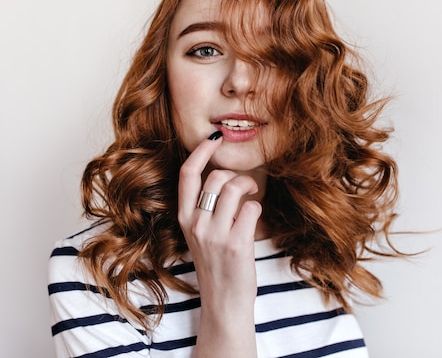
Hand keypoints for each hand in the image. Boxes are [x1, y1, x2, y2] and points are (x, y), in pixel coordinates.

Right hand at [178, 133, 261, 323]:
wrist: (224, 303)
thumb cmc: (216, 265)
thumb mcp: (199, 234)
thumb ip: (205, 207)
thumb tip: (223, 175)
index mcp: (184, 218)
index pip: (187, 174)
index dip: (201, 151)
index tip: (215, 138)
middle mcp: (195, 224)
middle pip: (216, 177)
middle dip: (235, 175)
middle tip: (245, 186)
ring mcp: (214, 235)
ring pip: (234, 188)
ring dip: (249, 187)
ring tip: (252, 197)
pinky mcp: (236, 244)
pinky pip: (251, 207)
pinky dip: (257, 208)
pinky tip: (255, 220)